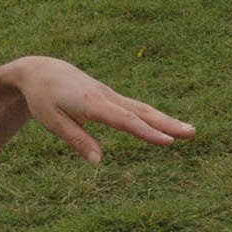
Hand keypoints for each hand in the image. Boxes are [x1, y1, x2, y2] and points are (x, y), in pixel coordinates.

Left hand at [10, 56, 194, 164]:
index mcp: (91, 103)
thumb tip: (98, 162)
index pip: (124, 120)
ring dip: (166, 120)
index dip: (146, 132)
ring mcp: (111, 95)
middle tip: (191, 133)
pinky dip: (154, 117)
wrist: (40, 70)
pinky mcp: (111, 97)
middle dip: (167, 124)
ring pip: (143, 109)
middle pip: (141, 112)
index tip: (167, 142)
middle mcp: (106, 96)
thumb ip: (77, 140)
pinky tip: (167, 125)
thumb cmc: (43, 98)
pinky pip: (136, 108)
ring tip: (189, 131)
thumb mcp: (52, 122)